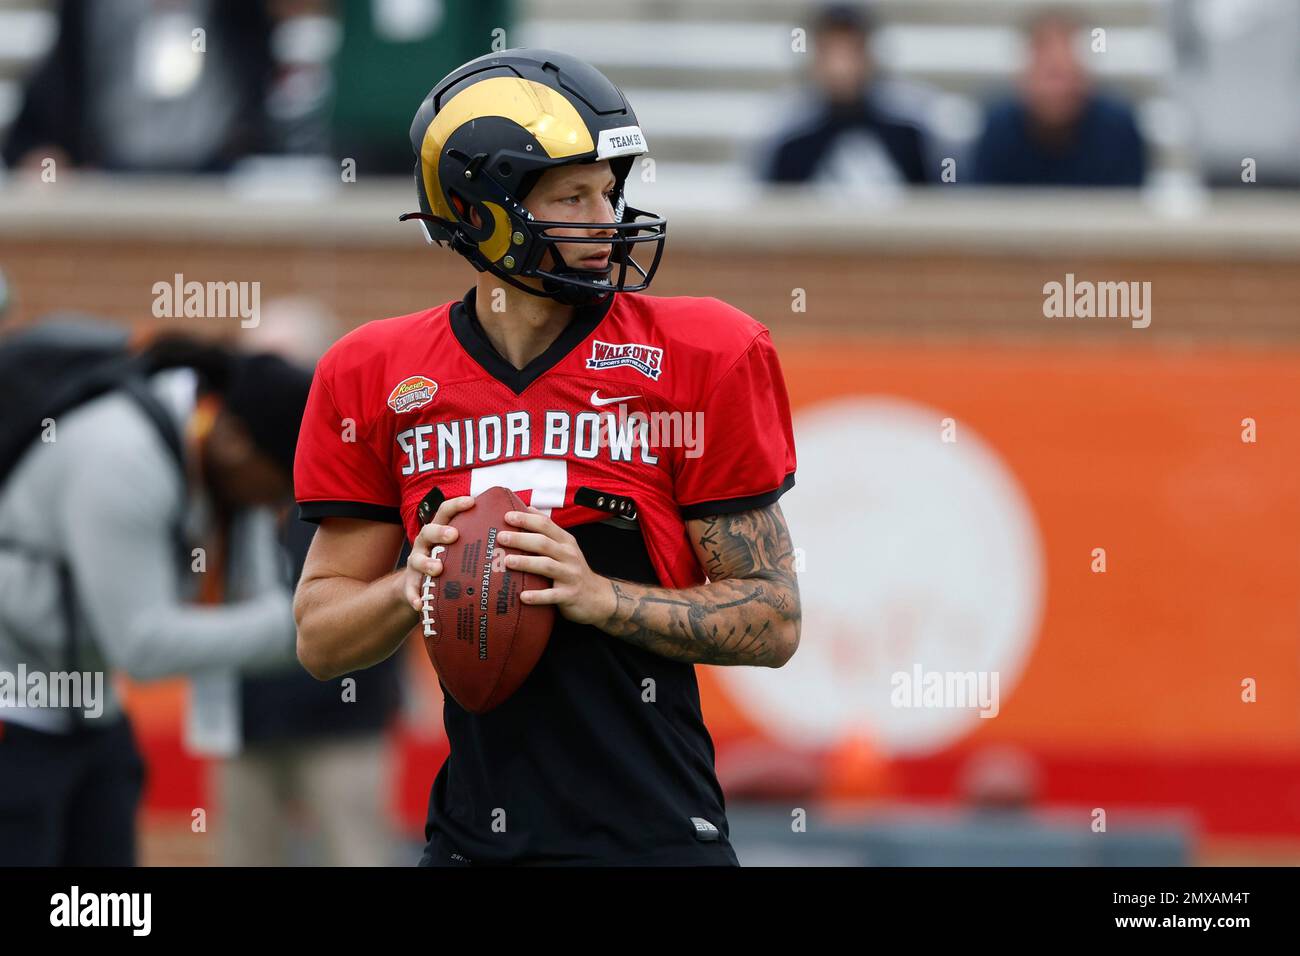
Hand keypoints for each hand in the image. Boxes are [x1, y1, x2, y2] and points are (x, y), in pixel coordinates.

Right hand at [403, 495, 475, 611]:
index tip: (472, 501)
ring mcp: (415, 563)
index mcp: (439, 530)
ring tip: (437, 569)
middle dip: (440, 532)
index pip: (445, 512)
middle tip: (454, 535)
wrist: (419, 585)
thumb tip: (515, 530)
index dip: (456, 505)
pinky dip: (414, 596)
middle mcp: (425, 543)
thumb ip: (479, 539)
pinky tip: (420, 604)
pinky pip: (410, 590)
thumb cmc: (450, 561)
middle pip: (428, 531)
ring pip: (416, 559)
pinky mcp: (410, 583)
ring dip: (426, 563)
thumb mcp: (461, 547)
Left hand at [497, 506, 616, 627]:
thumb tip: (527, 508)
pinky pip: (552, 595)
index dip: (526, 519)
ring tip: (508, 561)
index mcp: (565, 542)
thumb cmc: (573, 569)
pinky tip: (523, 596)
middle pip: (543, 543)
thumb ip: (548, 529)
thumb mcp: (565, 546)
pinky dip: (537, 596)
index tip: (507, 516)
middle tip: (502, 537)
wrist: (598, 596)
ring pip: (547, 566)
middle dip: (521, 539)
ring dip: (526, 563)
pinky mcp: (569, 595)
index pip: (546, 525)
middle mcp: (569, 555)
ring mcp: (570, 575)